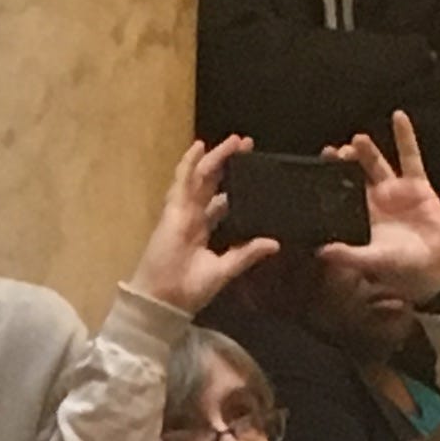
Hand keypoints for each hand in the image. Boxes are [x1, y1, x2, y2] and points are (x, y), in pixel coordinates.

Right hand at [123, 134, 280, 318]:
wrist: (164, 299)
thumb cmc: (190, 289)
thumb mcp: (225, 269)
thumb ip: (246, 254)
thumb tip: (274, 243)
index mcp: (205, 231)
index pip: (223, 203)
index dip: (237, 188)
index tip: (255, 174)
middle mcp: (195, 218)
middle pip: (213, 183)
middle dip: (229, 164)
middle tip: (247, 145)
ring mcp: (183, 212)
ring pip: (201, 178)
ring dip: (215, 158)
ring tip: (234, 141)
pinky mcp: (173, 210)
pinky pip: (182, 182)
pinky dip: (189, 164)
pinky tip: (199, 147)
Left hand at [320, 111, 439, 305]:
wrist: (439, 269)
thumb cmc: (404, 270)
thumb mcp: (373, 262)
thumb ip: (348, 255)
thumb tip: (321, 251)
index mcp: (359, 219)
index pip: (337, 196)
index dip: (326, 183)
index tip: (313, 170)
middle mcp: (374, 202)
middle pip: (353, 176)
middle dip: (341, 164)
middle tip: (330, 152)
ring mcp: (395, 191)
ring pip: (376, 164)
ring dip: (366, 151)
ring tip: (356, 139)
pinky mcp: (417, 185)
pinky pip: (410, 156)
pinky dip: (405, 136)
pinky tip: (398, 117)